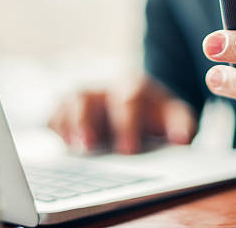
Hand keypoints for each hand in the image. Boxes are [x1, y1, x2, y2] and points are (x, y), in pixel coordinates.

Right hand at [48, 74, 196, 153]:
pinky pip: (54, 115)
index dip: (127, 124)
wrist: (137, 100)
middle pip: (92, 98)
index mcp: (134, 86)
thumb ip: (182, 125)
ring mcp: (84, 96)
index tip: (128, 150)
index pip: (130, 99)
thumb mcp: (174, 115)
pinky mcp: (66, 109)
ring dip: (71, 124)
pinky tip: (62, 148)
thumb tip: (182, 139)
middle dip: (90, 123)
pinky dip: (56, 129)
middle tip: (91, 148)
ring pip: (70, 102)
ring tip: (76, 148)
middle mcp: (105, 88)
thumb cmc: (156, 113)